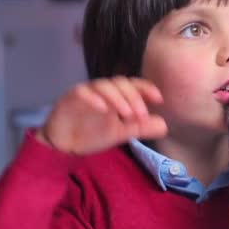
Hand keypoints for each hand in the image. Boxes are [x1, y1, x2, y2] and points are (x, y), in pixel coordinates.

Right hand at [36, 76, 166, 154]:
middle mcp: (103, 90)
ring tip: (127, 115)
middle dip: (134, 98)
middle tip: (141, 116)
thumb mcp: (121, 133)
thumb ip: (141, 128)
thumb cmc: (92, 133)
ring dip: (118, 98)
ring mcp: (86, 92)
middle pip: (121, 84)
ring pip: (103, 85)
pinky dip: (94, 99)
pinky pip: (82, 92)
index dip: (147, 88)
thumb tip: (164, 125)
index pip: (134, 85)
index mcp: (116, 95)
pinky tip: (104, 109)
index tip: (159, 99)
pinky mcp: (70, 98)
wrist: (64, 145)